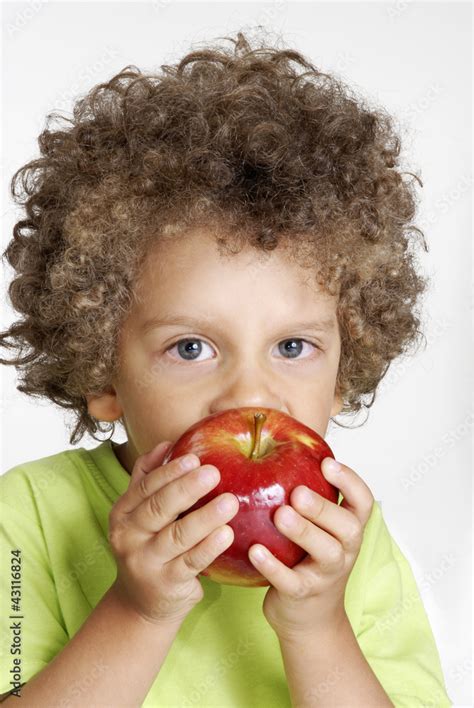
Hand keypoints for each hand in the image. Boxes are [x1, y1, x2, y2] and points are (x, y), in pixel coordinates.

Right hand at [108, 441, 238, 625]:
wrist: (140, 603)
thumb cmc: (149, 546)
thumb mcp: (141, 514)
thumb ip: (149, 479)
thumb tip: (167, 444)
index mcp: (123, 513)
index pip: (145, 487)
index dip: (169, 471)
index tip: (194, 457)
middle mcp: (129, 537)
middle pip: (159, 508)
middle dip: (186, 489)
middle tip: (213, 473)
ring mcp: (146, 562)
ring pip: (177, 536)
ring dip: (205, 518)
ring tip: (230, 502)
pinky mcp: (167, 584)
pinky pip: (191, 562)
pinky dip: (209, 547)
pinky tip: (227, 534)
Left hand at [247, 457, 373, 640]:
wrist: (308, 617)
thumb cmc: (308, 559)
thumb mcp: (319, 527)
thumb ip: (309, 495)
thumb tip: (277, 444)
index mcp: (348, 528)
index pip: (363, 501)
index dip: (350, 481)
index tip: (328, 462)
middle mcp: (344, 549)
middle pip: (347, 526)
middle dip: (323, 507)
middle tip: (296, 492)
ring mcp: (326, 575)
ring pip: (325, 552)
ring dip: (303, 532)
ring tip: (280, 515)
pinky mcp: (303, 595)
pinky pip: (291, 581)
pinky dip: (273, 566)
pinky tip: (254, 550)